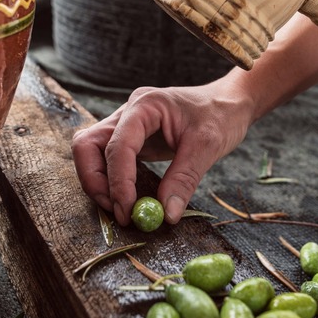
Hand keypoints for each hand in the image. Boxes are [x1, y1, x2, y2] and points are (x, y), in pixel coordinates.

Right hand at [72, 83, 253, 225]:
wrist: (229, 102)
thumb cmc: (221, 114)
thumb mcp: (208, 146)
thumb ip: (184, 180)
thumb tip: (166, 215)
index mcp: (145, 105)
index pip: (117, 145)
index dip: (118, 181)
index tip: (128, 210)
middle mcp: (128, 112)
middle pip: (88, 145)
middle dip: (95, 181)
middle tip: (117, 210)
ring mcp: (126, 124)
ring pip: (91, 152)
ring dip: (99, 182)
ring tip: (121, 207)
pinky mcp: (131, 139)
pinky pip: (107, 159)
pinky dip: (110, 180)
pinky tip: (127, 197)